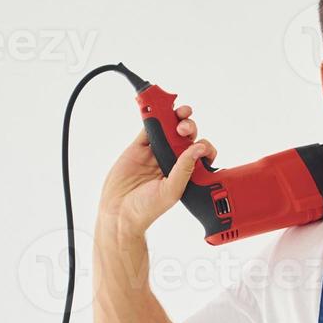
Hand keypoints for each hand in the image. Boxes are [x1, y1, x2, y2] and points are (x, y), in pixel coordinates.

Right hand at [99, 105, 218, 236]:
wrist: (119, 212)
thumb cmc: (147, 209)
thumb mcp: (171, 190)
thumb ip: (185, 168)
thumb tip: (199, 148)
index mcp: (186, 172)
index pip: (200, 153)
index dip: (203, 145)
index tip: (199, 144)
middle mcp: (173, 160)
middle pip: (187, 136)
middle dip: (189, 127)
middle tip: (183, 129)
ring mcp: (156, 152)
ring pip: (169, 128)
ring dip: (175, 117)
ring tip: (178, 113)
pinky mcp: (139, 147)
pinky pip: (147, 128)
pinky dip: (152, 117)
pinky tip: (156, 110)